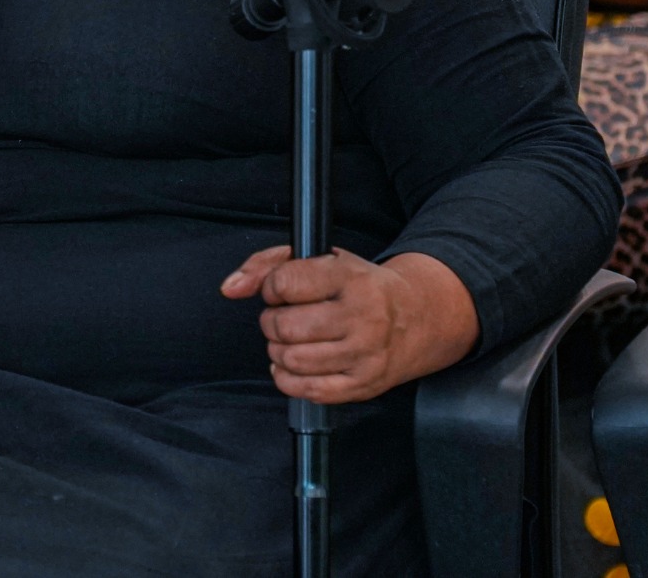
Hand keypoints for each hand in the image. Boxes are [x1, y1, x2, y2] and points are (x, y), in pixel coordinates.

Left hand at [221, 246, 478, 403]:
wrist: (416, 317)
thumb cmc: (359, 286)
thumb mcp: (318, 258)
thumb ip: (266, 265)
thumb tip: (230, 288)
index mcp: (349, 278)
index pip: (284, 283)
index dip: (272, 288)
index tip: (282, 290)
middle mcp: (362, 316)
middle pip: (284, 326)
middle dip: (272, 322)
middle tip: (285, 318)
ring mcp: (365, 354)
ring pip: (292, 359)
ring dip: (278, 350)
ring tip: (291, 340)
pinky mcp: (363, 384)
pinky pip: (307, 390)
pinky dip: (288, 378)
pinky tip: (295, 364)